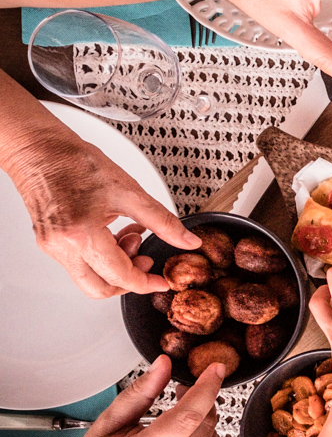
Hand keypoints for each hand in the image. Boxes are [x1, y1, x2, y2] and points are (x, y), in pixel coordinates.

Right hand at [9, 127, 198, 297]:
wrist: (39, 148)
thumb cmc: (76, 163)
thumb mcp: (130, 192)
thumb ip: (163, 221)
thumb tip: (187, 241)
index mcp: (81, 235)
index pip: (120, 277)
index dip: (146, 283)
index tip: (161, 281)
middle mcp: (62, 246)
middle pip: (100, 289)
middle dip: (129, 280)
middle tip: (146, 258)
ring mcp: (51, 246)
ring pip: (89, 277)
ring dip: (116, 265)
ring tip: (131, 235)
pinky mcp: (48, 242)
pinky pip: (79, 262)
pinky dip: (102, 255)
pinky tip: (115, 232)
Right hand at [55, 355, 221, 436]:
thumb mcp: (108, 423)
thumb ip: (139, 392)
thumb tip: (163, 365)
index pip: (188, 416)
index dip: (207, 388)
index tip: (215, 370)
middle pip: (206, 427)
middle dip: (202, 401)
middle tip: (183, 391)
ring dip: (200, 424)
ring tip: (174, 420)